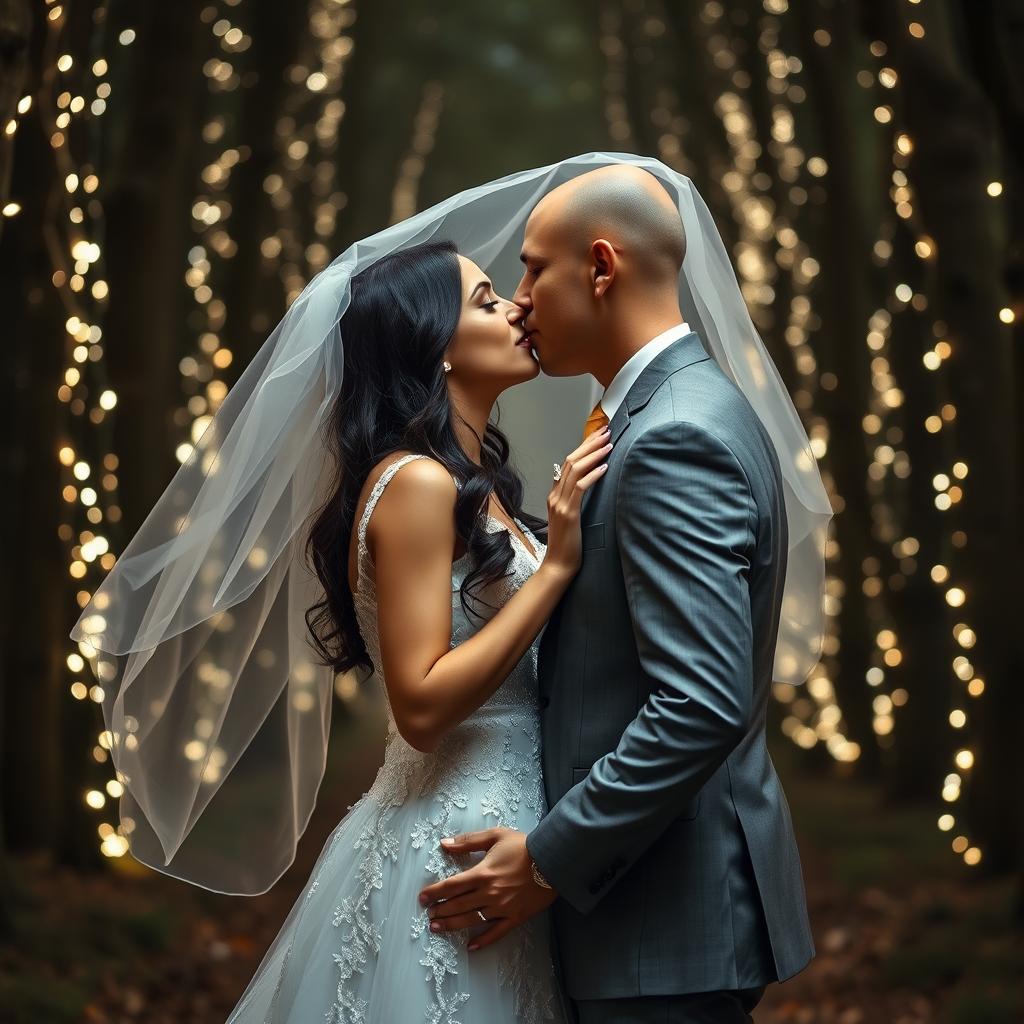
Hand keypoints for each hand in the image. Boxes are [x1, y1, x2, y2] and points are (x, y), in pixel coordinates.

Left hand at [417, 828, 556, 950]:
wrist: (552, 860)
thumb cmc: (523, 846)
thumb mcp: (495, 836)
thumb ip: (468, 841)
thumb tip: (444, 844)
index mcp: (482, 873)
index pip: (451, 885)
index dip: (434, 892)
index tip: (422, 898)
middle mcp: (488, 893)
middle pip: (458, 905)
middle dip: (440, 910)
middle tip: (428, 915)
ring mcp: (501, 908)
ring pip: (471, 920)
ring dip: (452, 925)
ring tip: (437, 928)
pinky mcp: (514, 917)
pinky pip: (496, 933)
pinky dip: (483, 941)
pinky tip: (471, 947)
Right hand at [543, 426, 611, 577]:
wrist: (558, 565)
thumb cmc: (568, 544)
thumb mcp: (570, 517)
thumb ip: (574, 500)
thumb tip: (586, 486)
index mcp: (555, 495)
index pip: (568, 463)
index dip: (583, 447)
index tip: (598, 435)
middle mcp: (555, 496)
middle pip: (570, 461)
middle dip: (589, 444)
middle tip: (606, 431)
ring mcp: (559, 504)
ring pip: (574, 470)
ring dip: (593, 455)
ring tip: (609, 444)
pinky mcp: (568, 513)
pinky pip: (580, 488)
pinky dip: (593, 475)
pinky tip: (605, 468)